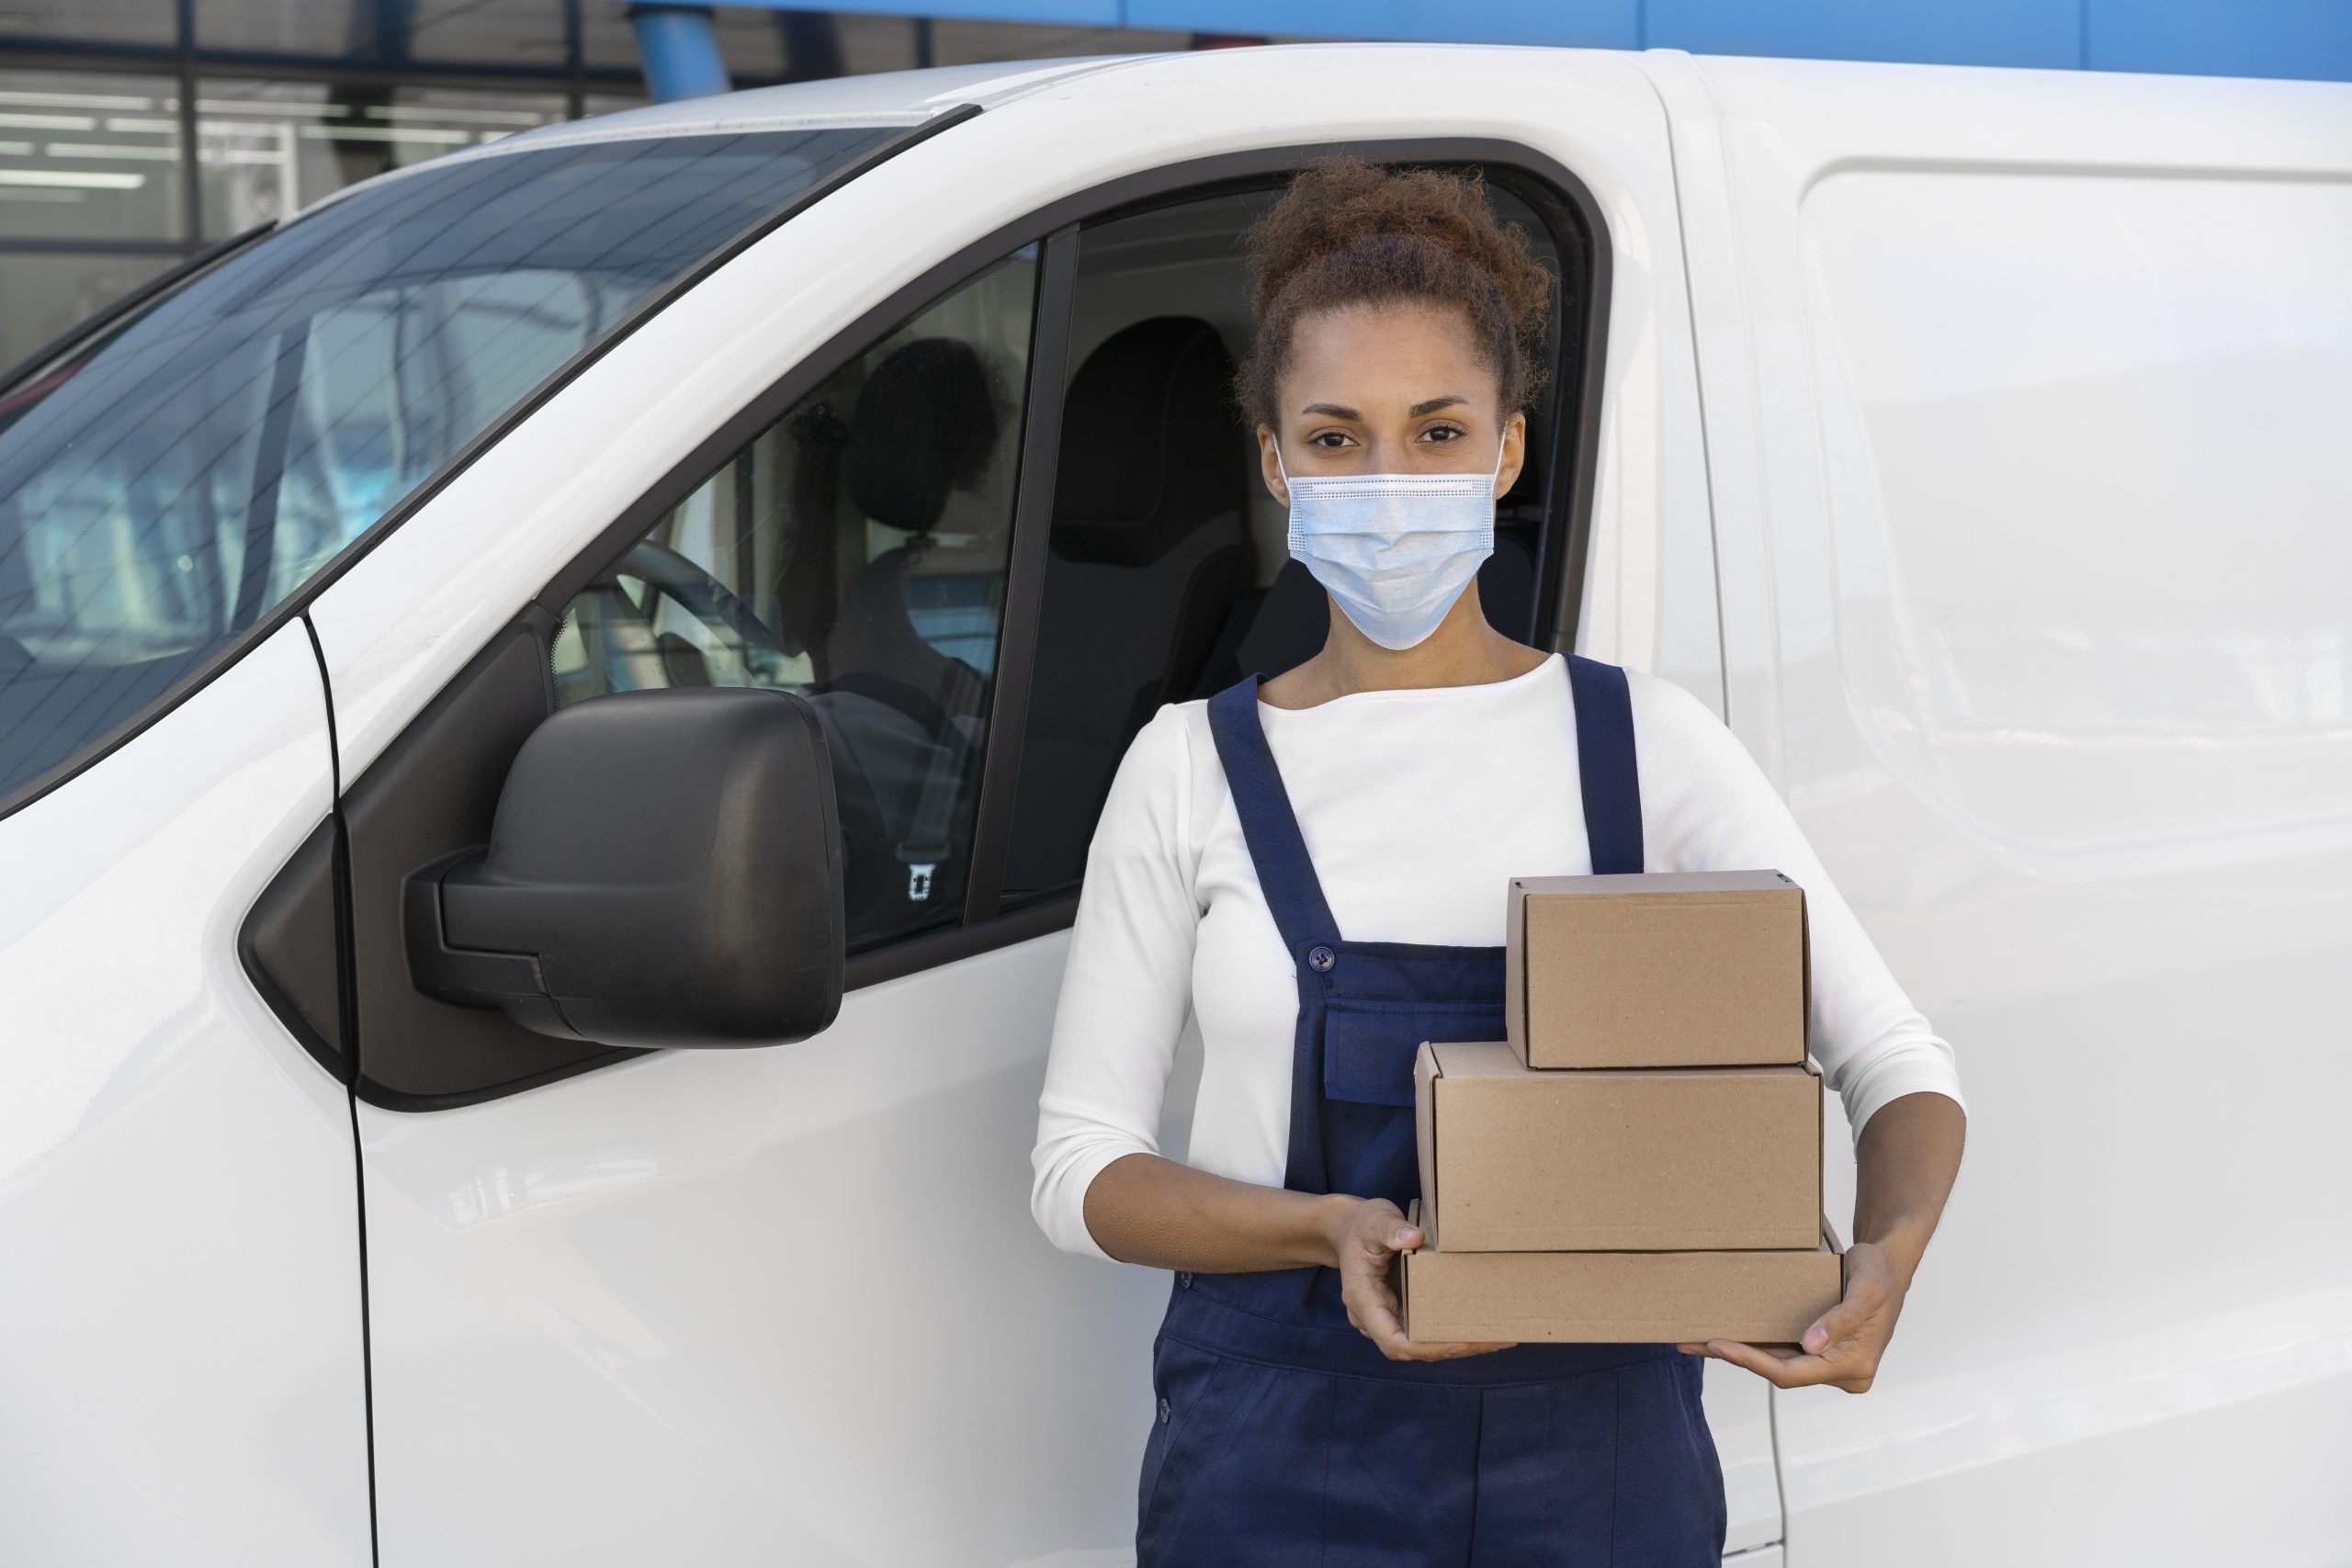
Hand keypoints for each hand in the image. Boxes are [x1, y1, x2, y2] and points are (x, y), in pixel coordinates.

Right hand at [1323, 1197, 1516, 1362]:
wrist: (1347, 1230)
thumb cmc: (1361, 1225)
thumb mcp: (1375, 1220)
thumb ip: (1392, 1229)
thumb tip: (1416, 1238)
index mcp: (1363, 1299)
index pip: (1394, 1341)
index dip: (1427, 1348)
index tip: (1461, 1343)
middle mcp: (1372, 1318)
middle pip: (1413, 1348)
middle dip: (1454, 1348)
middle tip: (1496, 1340)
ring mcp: (1385, 1318)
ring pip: (1420, 1344)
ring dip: (1458, 1344)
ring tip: (1498, 1337)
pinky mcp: (1398, 1313)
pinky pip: (1423, 1331)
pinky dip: (1450, 1332)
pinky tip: (1480, 1326)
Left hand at [1678, 1240, 1903, 1392]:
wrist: (1890, 1264)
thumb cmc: (1880, 1274)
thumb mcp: (1866, 1292)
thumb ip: (1841, 1320)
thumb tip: (1810, 1346)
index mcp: (1853, 1367)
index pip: (1791, 1374)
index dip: (1752, 1361)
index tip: (1718, 1344)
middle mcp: (1841, 1373)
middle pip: (1779, 1372)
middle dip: (1736, 1358)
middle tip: (1693, 1342)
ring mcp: (1829, 1363)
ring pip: (1777, 1364)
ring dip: (1739, 1354)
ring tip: (1696, 1341)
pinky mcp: (1819, 1351)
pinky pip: (1783, 1352)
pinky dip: (1754, 1346)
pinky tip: (1725, 1337)